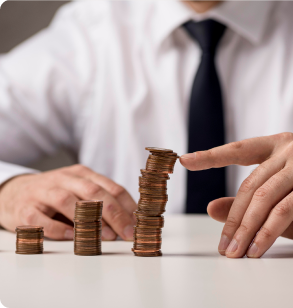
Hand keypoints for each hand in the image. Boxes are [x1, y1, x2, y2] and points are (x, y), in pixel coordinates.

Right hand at [0, 164, 135, 240]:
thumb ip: (101, 202)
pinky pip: (41, 219)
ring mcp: (43, 192)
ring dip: (89, 220)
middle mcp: (64, 179)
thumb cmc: (56, 194)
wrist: (15, 191)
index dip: (128, 205)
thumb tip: (129, 222)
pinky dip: (58, 228)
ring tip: (107, 236)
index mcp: (82, 173)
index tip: (139, 223)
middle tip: (128, 232)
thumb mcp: (80, 190)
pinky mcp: (25, 208)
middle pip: (93, 193)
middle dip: (115, 214)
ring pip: (67, 201)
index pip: (111, 187)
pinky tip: (72, 237)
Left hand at [180, 133, 292, 257]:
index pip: (237, 150)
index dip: (210, 156)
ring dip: (246, 230)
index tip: (185, 160)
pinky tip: (256, 249)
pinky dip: (266, 233)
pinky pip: (282, 211)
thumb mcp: (269, 206)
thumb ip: (242, 204)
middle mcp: (290, 149)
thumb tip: (211, 208)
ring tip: (235, 252)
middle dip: (234, 220)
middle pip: (250, 186)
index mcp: (275, 146)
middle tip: (223, 245)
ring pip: (263, 199)